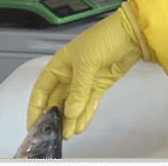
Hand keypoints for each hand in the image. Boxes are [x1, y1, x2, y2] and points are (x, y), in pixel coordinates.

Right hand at [27, 6, 145, 138]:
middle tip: (53, 132)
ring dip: (71, 119)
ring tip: (68, 134)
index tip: (34, 123)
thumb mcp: (86, 62)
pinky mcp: (100, 84)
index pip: (42, 88)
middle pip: (57, 99)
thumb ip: (78, 89)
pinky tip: (80, 125)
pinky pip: (89, 102)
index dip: (36, 106)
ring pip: (74, 103)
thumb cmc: (105, 37)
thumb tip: (70, 112)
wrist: (132, 33)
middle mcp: (70, 73)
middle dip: (55, 116)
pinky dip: (85, 114)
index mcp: (60, 63)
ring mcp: (86, 80)